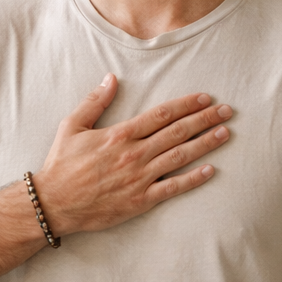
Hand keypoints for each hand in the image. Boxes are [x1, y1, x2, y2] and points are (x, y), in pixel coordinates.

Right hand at [34, 75, 231, 237]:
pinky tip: (210, 170)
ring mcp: (139, 178)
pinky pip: (172, 188)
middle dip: (205, 119)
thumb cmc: (61, 165)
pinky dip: (193, 179)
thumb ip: (94, 102)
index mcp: (120, 134)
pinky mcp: (140, 200)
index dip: (186, 105)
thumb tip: (110, 78)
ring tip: (225, 133)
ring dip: (205, 144)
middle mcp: (134, 154)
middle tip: (227, 111)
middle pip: (177, 132)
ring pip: (180, 156)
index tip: (205, 98)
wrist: (54, 203)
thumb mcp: (71, 126)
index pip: (161, 114)